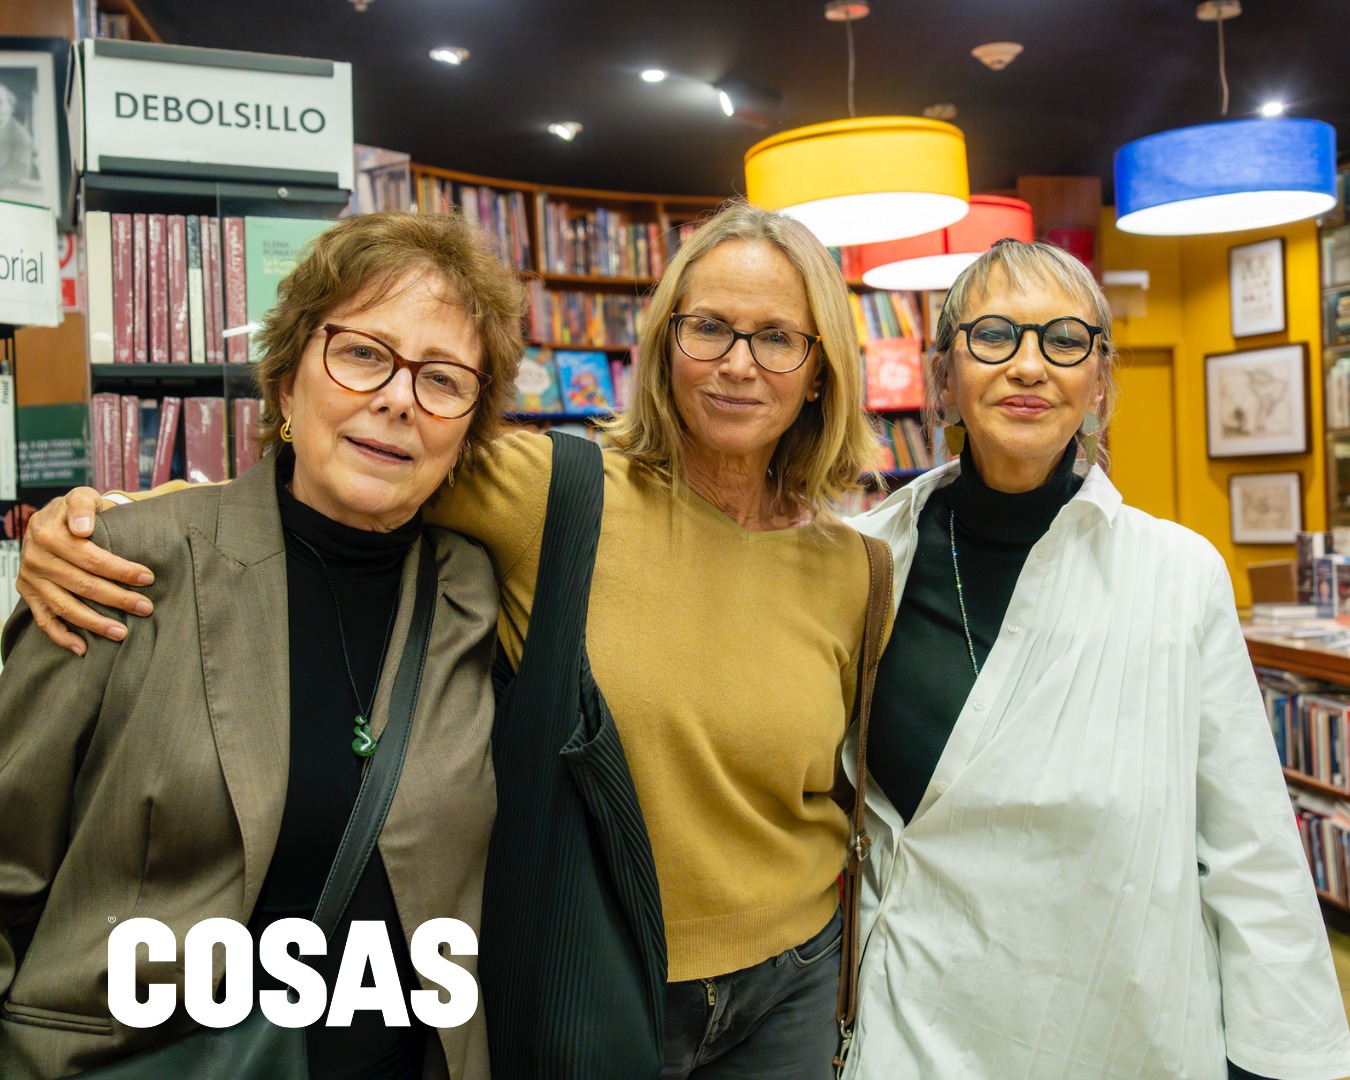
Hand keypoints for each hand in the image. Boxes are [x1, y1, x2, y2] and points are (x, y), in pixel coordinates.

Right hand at [16, 488, 154, 655]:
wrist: (50, 518)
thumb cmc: (76, 510)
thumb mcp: (81, 497)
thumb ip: (84, 507)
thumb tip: (83, 528)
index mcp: (50, 533)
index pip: (92, 557)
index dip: (121, 569)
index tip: (148, 578)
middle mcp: (37, 557)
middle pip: (83, 584)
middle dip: (118, 599)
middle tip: (146, 608)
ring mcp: (31, 578)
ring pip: (65, 606)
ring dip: (95, 623)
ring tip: (122, 633)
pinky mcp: (28, 594)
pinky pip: (43, 619)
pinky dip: (61, 637)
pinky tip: (83, 649)